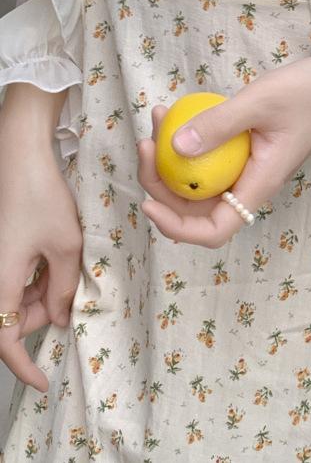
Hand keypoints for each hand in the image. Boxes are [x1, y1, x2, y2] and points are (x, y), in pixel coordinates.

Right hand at [0, 104, 82, 392]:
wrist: (22, 158)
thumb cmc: (42, 198)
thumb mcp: (65, 246)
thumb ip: (63, 287)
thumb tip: (61, 319)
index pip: (3, 341)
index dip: (22, 366)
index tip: (43, 382)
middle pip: (10, 320)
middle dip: (42, 321)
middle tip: (75, 308)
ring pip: (15, 301)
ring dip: (42, 300)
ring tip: (71, 277)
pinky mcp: (3, 250)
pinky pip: (16, 280)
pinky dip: (38, 282)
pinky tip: (60, 265)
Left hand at [136, 50, 310, 247]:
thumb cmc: (309, 92)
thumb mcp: (260, 101)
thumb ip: (219, 124)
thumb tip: (174, 148)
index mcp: (260, 183)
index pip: (215, 229)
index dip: (177, 226)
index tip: (148, 201)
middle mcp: (252, 183)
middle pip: (198, 208)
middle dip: (162, 184)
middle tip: (146, 144)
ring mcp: (248, 167)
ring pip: (200, 182)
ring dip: (171, 160)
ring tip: (157, 121)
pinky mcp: (246, 150)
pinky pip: (209, 159)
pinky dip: (188, 142)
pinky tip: (176, 115)